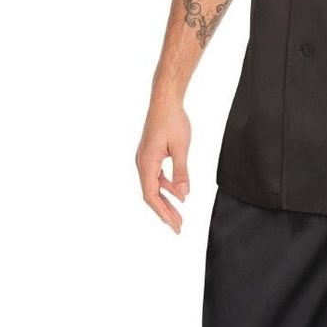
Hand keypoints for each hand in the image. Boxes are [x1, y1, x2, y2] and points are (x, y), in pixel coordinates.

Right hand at [135, 99, 191, 233]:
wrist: (164, 100)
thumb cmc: (172, 121)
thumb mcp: (181, 147)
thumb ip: (181, 171)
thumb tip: (184, 194)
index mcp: (147, 163)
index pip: (151, 195)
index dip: (162, 212)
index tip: (174, 225)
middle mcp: (142, 163)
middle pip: (151, 194)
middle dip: (165, 211)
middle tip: (178, 226)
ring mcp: (145, 159)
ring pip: (153, 186)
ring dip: (166, 200)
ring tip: (179, 214)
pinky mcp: (150, 154)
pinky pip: (156, 176)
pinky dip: (166, 186)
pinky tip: (178, 192)